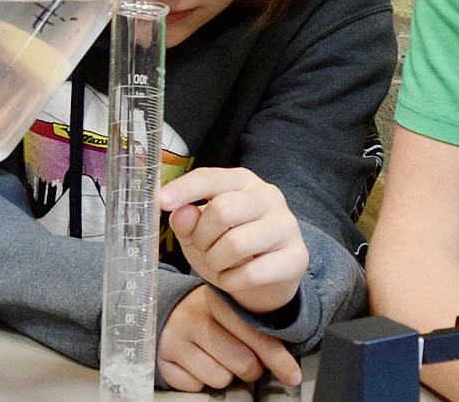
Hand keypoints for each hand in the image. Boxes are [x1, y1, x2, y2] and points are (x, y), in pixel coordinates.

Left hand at [159, 168, 308, 313]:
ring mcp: (287, 226)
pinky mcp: (297, 257)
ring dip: (215, 262)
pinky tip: (233, 278)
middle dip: (202, 237)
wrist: (264, 279)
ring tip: (218, 264)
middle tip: (203, 249)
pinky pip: (252, 273)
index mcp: (242, 181)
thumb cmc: (227, 246)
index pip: (210, 177)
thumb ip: (186, 220)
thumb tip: (179, 212)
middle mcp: (268, 196)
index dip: (184, 189)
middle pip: (222, 210)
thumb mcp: (198, 232)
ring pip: (236, 244)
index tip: (161, 202)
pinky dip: (231, 281)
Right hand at [159, 287, 302, 390]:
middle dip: (250, 369)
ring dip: (224, 375)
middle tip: (243, 360)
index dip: (278, 359)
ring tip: (215, 357)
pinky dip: (199, 381)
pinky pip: (196, 387)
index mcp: (217, 301)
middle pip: (242, 363)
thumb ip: (255, 329)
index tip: (292, 375)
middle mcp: (193, 318)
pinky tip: (195, 363)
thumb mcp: (230, 310)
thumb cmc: (209, 315)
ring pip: (220, 379)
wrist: (166, 311)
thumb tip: (287, 366)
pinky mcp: (162, 362)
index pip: (256, 335)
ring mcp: (174, 341)